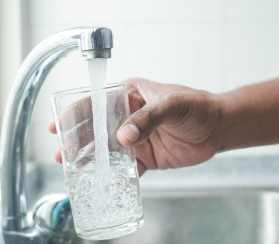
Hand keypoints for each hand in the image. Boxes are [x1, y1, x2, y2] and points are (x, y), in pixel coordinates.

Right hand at [50, 77, 224, 175]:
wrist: (221, 128)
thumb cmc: (198, 107)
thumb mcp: (172, 105)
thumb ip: (148, 118)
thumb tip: (125, 137)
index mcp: (128, 95)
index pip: (95, 102)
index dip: (73, 114)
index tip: (57, 125)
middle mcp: (125, 116)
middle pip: (93, 129)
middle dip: (74, 142)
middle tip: (61, 155)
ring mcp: (133, 138)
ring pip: (104, 150)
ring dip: (87, 161)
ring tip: (71, 171)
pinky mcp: (143, 158)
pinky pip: (123, 169)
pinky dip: (111, 177)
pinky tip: (98, 183)